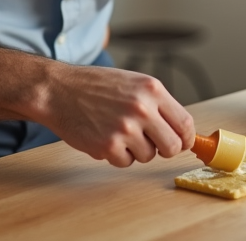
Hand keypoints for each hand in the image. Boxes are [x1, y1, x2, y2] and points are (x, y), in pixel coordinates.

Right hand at [42, 65, 195, 166]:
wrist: (59, 90)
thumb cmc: (95, 85)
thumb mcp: (133, 83)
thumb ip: (157, 103)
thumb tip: (179, 129)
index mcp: (152, 90)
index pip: (185, 123)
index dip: (186, 138)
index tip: (183, 143)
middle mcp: (141, 108)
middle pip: (172, 146)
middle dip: (164, 149)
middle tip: (151, 143)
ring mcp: (125, 128)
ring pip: (148, 156)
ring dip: (137, 150)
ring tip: (119, 131)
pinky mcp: (108, 146)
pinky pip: (126, 162)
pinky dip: (118, 155)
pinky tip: (105, 137)